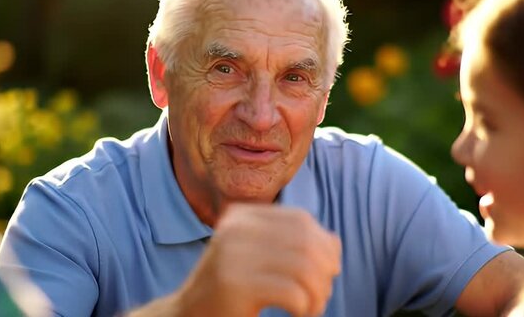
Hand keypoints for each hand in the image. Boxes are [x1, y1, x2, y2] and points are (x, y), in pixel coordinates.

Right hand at [177, 204, 341, 316]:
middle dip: (325, 270)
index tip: (329, 270)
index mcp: (242, 216)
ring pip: (303, 268)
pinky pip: (293, 293)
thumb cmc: (232, 289)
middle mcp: (235, 229)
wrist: (189, 316)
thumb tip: (334, 242)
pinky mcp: (234, 286)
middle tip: (322, 294)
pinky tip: (300, 316)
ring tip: (313, 308)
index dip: (324, 244)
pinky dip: (305, 308)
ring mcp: (232, 256)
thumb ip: (292, 243)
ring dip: (318, 293)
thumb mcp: (259, 257)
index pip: (300, 220)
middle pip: (305, 242)